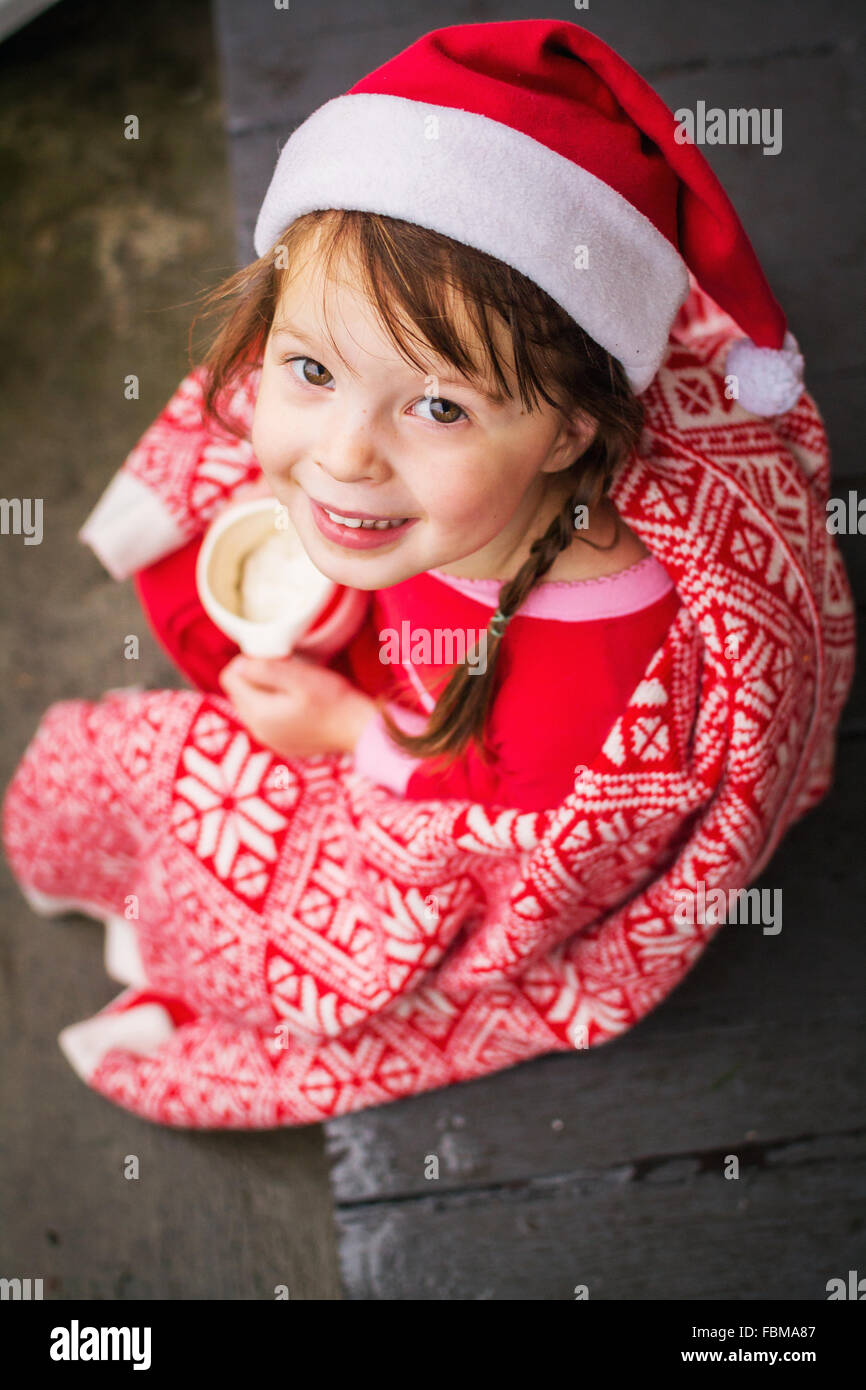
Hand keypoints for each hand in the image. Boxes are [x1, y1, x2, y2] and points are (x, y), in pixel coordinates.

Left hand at [217, 653, 378, 757]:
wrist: (359, 730)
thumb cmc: (333, 701)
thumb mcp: (298, 677)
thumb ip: (264, 669)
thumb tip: (241, 664)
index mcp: (257, 713)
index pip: (228, 677)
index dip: (246, 660)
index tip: (274, 658)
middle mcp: (257, 730)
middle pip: (238, 692)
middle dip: (255, 676)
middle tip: (287, 670)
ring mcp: (268, 740)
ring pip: (251, 705)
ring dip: (266, 691)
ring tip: (295, 687)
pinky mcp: (281, 743)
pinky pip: (266, 719)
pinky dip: (276, 707)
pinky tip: (299, 705)